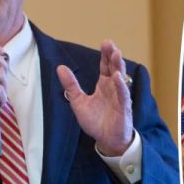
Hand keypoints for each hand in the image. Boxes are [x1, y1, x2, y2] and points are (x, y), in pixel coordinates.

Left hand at [57, 40, 132, 155]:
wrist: (106, 140)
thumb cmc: (95, 122)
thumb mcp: (78, 102)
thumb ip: (71, 85)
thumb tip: (60, 67)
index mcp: (104, 85)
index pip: (106, 66)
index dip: (105, 54)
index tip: (105, 43)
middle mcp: (114, 88)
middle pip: (114, 68)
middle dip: (113, 55)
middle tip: (110, 43)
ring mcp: (120, 97)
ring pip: (121, 78)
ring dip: (119, 66)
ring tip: (116, 54)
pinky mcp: (124, 108)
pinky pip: (123, 95)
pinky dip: (120, 86)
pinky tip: (117, 77)